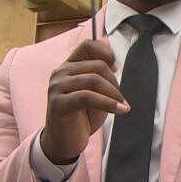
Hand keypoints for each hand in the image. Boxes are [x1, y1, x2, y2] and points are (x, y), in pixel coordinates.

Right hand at [41, 39, 128, 164]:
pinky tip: (120, 110)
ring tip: (123, 105)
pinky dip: (108, 103)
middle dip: (114, 81)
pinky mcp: (58, 104)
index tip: (116, 68)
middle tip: (121, 97)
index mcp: (68, 66)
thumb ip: (99, 67)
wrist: (64, 142)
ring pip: (93, 80)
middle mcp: (60, 73)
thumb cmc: (81, 115)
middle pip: (96, 65)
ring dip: (114, 93)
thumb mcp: (95, 89)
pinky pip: (87, 97)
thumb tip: (105, 39)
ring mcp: (57, 88)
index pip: (88, 45)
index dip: (106, 53)